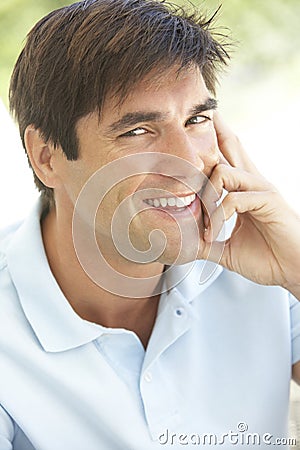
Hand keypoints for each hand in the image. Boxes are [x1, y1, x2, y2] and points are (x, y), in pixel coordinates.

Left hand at [201, 112, 299, 298]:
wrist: (292, 271)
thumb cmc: (266, 258)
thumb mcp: (227, 249)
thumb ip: (207, 242)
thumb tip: (185, 243)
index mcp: (243, 190)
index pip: (226, 158)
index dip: (214, 140)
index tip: (198, 126)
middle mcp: (252, 184)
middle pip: (232, 145)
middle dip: (216, 127)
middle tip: (201, 111)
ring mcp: (261, 190)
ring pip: (224, 172)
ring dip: (205, 194)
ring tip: (201, 220)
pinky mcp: (269, 201)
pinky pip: (234, 199)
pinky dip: (218, 215)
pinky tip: (212, 232)